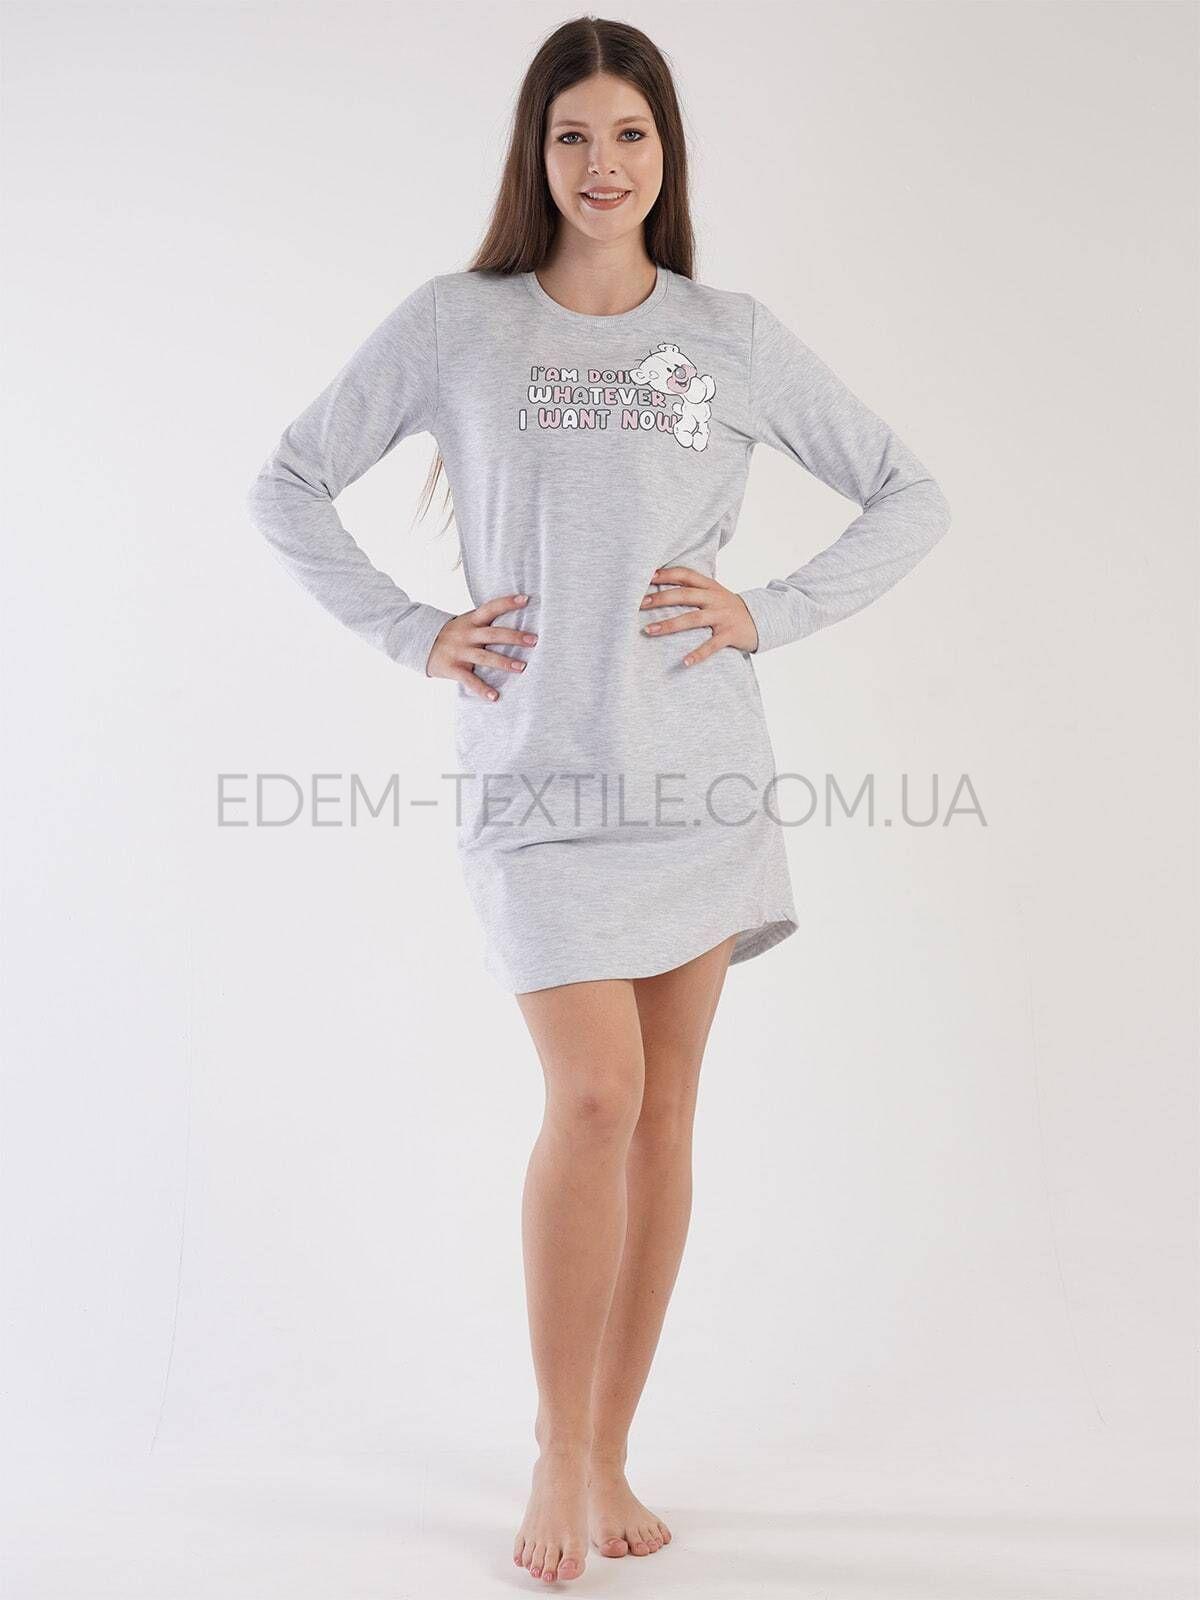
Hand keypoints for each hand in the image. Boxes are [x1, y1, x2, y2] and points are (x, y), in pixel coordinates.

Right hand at [426, 592, 537, 699]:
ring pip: (484, 657)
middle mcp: (466, 634)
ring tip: (522, 668)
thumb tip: (514, 618)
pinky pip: (470, 680)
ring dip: (504, 662)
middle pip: (493, 634)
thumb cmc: (451, 634)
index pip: (491, 608)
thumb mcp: (464, 622)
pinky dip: (482, 689)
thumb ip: (484, 622)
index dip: (507, 603)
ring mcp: (459, 652)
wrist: (417, 642)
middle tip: (534, 640)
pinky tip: (495, 697)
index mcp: (471, 621)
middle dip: (514, 637)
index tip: (525, 599)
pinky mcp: (453, 668)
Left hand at [639, 566, 758, 663]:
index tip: (645, 577)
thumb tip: (660, 582)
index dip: (666, 574)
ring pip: (693, 619)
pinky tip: (684, 662)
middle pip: (684, 595)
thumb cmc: (728, 607)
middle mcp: (715, 598)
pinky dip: (698, 654)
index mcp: (710, 586)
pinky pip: (711, 646)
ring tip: (649, 630)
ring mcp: (723, 616)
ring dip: (670, 625)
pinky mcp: (730, 634)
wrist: (762, 619)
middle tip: (639, 604)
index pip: (685, 575)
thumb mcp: (714, 593)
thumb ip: (694, 588)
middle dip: (660, 598)